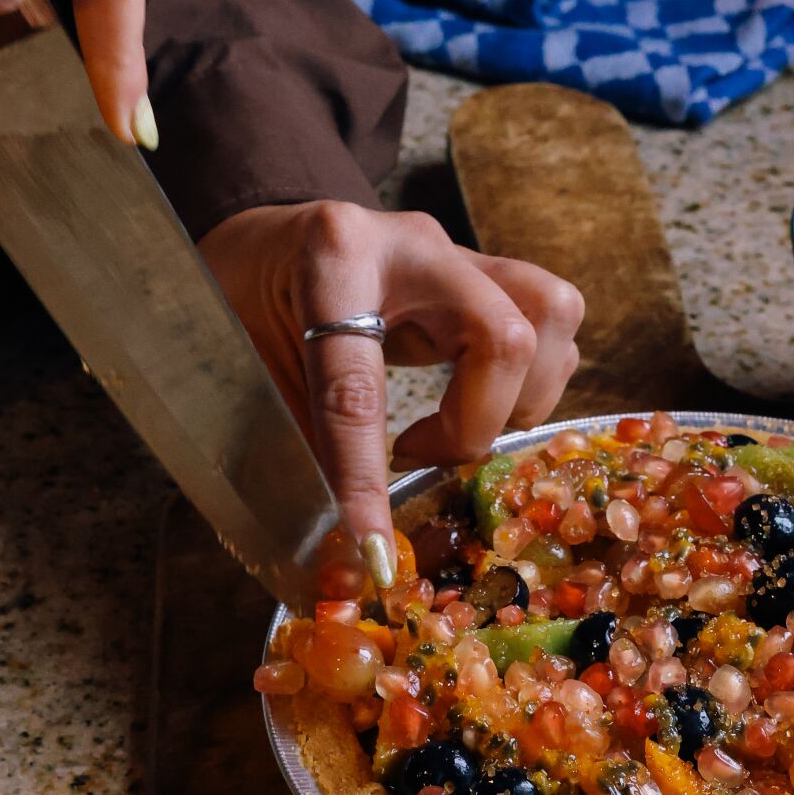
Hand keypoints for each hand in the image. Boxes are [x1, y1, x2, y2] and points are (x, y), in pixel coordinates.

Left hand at [199, 199, 583, 558]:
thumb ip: (293, 444)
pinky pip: (549, 321)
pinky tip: (474, 406)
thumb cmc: (244, 296)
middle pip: (503, 331)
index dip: (364, 478)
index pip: (360, 383)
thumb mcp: (244, 365)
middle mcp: (411, 244)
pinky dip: (530, 381)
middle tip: (419, 458)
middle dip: (479, 423)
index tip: (374, 556)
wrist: (263, 234)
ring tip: (457, 431)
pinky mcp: (483, 274)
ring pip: (548, 311)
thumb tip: (337, 560)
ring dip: (523, 397)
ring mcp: (456, 254)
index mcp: (333, 258)